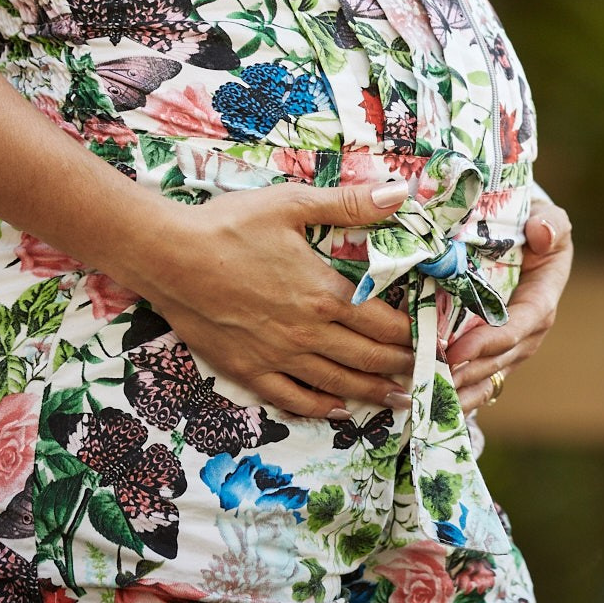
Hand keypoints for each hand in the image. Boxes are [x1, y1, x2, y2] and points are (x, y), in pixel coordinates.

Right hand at [121, 179, 416, 421]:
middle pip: (368, 358)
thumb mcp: (293, 204)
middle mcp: (307, 333)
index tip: (436, 340)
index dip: (415, 335)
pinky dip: (321, 407)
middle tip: (427, 373)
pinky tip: (338, 409)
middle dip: (403, 367)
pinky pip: (291, 398)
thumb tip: (399, 193)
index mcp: (324, 294)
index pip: (385, 324)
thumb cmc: (229, 226)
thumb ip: (349, 204)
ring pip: (337, 383)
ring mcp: (276, 356)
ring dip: (373, 392)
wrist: (167, 257)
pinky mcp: (247, 369)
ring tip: (399, 399)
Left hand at [445, 199, 572, 411]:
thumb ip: (551, 224)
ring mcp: (513, 344)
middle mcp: (530, 329)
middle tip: (431, 380)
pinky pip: (482, 380)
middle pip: (499, 358)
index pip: (519, 325)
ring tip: (428, 400)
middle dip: (467, 373)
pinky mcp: (496, 352)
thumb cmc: (534, 224)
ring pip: (489, 375)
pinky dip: (460, 395)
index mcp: (543, 298)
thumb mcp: (548, 218)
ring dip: (460, 390)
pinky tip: (434, 407)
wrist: (524, 235)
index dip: (489, 342)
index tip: (456, 351)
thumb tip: (541, 233)